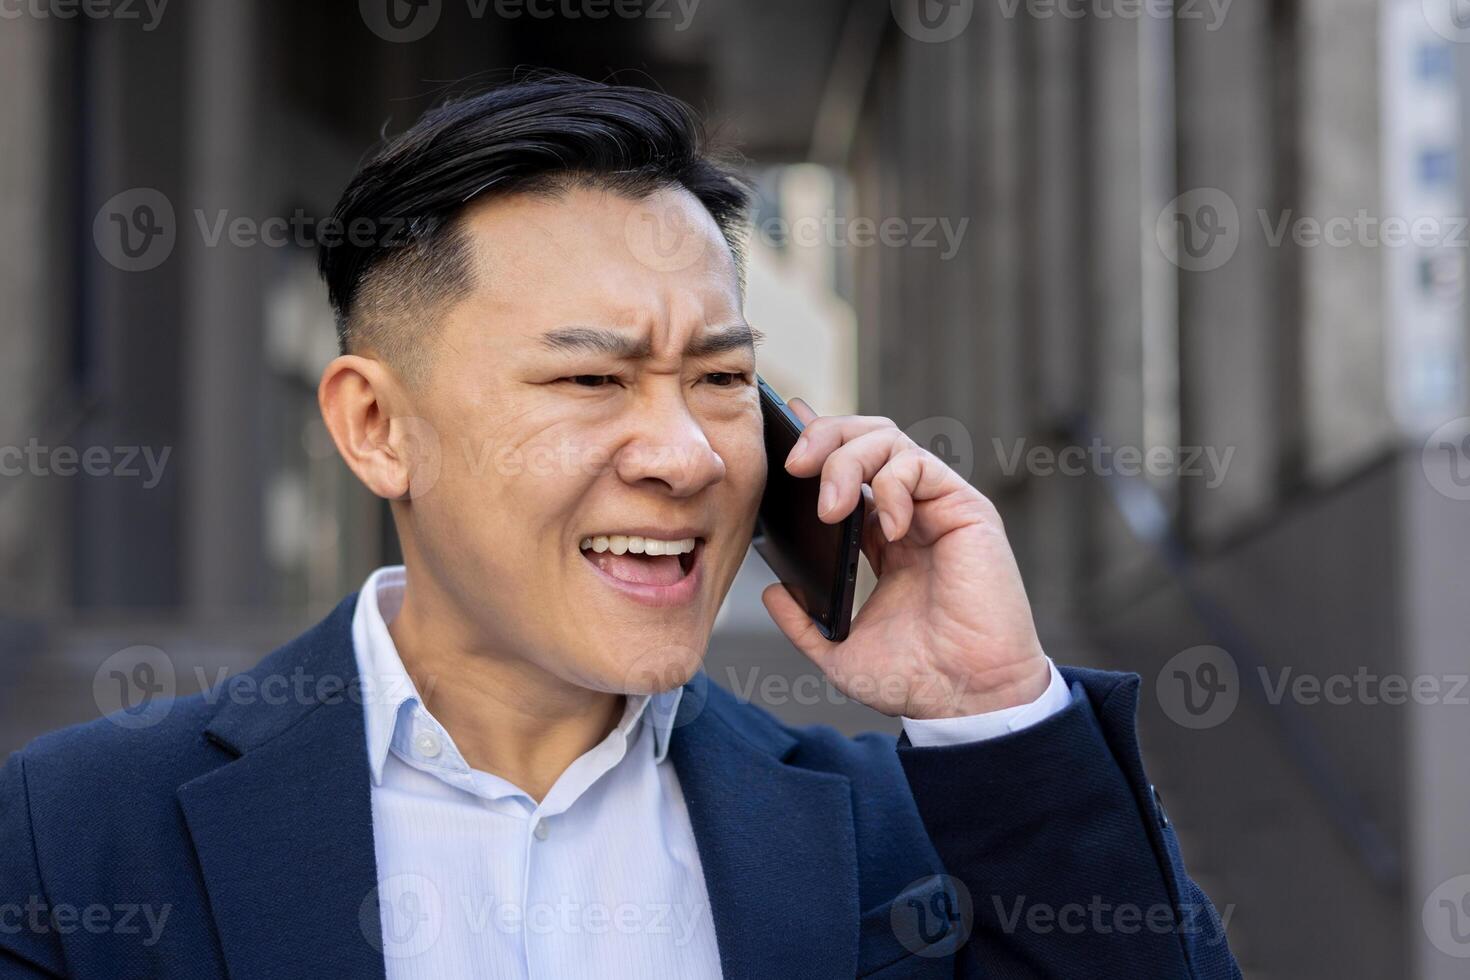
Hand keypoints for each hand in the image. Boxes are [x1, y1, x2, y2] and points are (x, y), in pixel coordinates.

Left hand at [760, 399, 1050, 719]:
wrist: (967, 701)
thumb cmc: (917, 678)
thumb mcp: (840, 651)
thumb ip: (802, 622)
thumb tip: (770, 590)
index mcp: (882, 538)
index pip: (845, 470)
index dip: (814, 445)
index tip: (778, 438)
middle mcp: (909, 513)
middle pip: (863, 437)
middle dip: (822, 437)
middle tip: (793, 467)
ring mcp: (937, 508)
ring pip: (887, 439)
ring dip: (847, 460)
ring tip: (830, 508)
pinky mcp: (965, 510)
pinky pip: (919, 466)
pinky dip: (892, 486)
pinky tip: (887, 530)